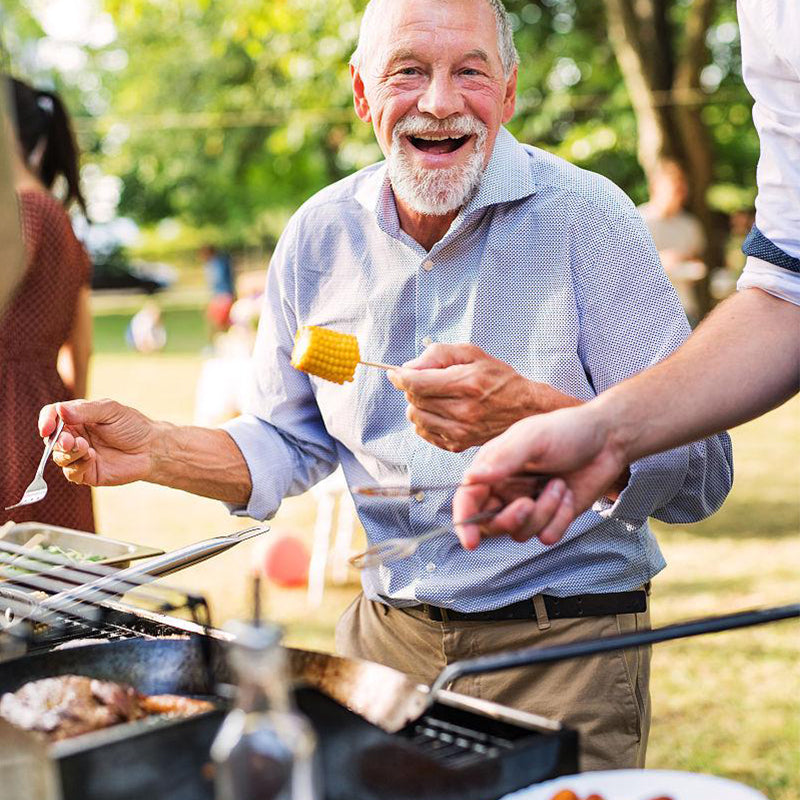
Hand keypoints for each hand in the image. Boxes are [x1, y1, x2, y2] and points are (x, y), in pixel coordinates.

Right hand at [39, 399, 157, 486]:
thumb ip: (85, 411)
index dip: (46, 421)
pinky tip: (91, 458)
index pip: (51, 416)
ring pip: (59, 457)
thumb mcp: (110, 411)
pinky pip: (71, 473)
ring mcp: (79, 455)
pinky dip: (77, 466)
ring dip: (68, 453)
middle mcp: (75, 436)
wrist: (151, 448)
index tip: (47, 428)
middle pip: (51, 439)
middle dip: (57, 440)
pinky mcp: (86, 472)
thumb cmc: (132, 426)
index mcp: (77, 417)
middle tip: (69, 441)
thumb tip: (59, 411)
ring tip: (86, 447)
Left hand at [388, 343, 580, 451]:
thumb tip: (408, 368)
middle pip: (413, 400)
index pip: (416, 383)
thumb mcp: (471, 353)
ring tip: (435, 397)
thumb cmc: (498, 378)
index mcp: (466, 384)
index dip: (400, 377)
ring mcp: (460, 432)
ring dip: (417, 405)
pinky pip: (424, 433)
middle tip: (426, 381)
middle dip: (413, 388)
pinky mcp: (457, 445)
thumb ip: (437, 354)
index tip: (395, 373)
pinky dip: (425, 421)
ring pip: (415, 418)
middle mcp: (463, 411)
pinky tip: (440, 412)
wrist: (525, 409)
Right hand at [452, 403, 627, 548]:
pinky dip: (560, 520)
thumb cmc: (567, 431)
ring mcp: (529, 506)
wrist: (608, 440)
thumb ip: (503, 459)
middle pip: (491, 524)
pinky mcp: (552, 517)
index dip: (465, 522)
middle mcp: (507, 490)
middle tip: (528, 504)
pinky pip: (547, 536)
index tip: (471, 540)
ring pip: (521, 532)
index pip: (467, 500)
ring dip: (544, 512)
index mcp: (494, 469)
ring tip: (559, 485)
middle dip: (510, 520)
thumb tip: (471, 478)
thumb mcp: (533, 438)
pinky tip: (568, 496)